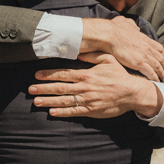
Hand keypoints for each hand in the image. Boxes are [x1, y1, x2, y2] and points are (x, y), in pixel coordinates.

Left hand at [30, 52, 161, 118]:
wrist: (132, 93)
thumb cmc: (120, 76)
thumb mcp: (108, 59)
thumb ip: (93, 55)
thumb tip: (79, 51)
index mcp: (86, 74)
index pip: (63, 74)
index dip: (48, 75)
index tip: (36, 75)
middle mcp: (84, 87)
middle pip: (60, 88)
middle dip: (43, 88)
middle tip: (30, 89)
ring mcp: (87, 100)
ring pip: (64, 100)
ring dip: (48, 101)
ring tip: (36, 102)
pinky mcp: (91, 110)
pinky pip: (74, 112)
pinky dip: (62, 112)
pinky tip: (51, 112)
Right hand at [81, 17, 163, 81]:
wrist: (109, 35)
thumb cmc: (114, 28)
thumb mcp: (126, 22)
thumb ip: (132, 25)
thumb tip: (136, 27)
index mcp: (144, 39)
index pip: (159, 48)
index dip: (163, 56)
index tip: (163, 61)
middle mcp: (147, 47)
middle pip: (161, 58)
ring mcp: (143, 55)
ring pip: (157, 66)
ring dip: (161, 73)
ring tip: (162, 79)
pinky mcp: (138, 62)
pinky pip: (150, 72)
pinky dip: (155, 77)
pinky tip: (156, 82)